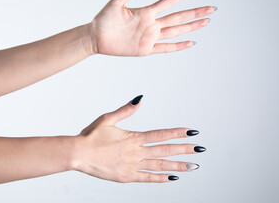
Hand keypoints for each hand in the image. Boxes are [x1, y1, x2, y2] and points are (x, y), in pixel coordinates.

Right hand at [72, 95, 205, 182]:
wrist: (79, 154)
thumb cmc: (91, 136)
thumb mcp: (108, 119)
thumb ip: (126, 110)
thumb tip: (140, 99)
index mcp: (133, 138)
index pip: (161, 134)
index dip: (178, 133)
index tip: (192, 132)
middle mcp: (136, 152)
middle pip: (165, 150)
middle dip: (184, 150)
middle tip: (199, 150)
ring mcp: (133, 166)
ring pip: (160, 166)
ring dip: (177, 166)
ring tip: (192, 167)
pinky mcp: (127, 176)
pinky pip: (147, 178)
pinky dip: (161, 179)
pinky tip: (172, 178)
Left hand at [89, 0, 215, 55]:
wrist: (96, 37)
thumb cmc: (104, 19)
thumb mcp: (116, 2)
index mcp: (146, 11)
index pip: (169, 1)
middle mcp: (151, 24)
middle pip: (178, 17)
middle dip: (195, 12)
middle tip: (211, 8)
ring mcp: (150, 37)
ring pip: (175, 31)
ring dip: (191, 27)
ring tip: (205, 22)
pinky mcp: (146, 49)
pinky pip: (165, 48)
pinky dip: (178, 46)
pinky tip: (190, 42)